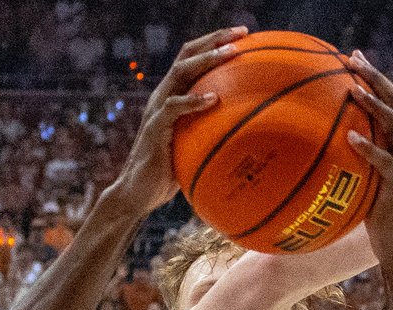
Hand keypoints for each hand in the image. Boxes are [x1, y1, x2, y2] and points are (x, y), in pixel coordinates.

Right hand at [111, 27, 246, 212]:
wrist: (138, 193)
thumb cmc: (171, 173)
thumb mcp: (196, 148)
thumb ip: (214, 134)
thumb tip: (253, 139)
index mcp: (173, 95)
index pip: (192, 58)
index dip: (214, 42)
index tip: (244, 34)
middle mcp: (163, 96)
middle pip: (186, 55)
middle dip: (214, 40)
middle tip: (242, 33)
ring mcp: (157, 110)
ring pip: (180, 72)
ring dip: (207, 60)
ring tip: (232, 54)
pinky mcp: (155, 128)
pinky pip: (174, 108)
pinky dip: (193, 101)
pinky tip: (214, 98)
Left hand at [346, 50, 392, 262]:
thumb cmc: (373, 217)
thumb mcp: (362, 183)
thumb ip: (349, 163)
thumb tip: (313, 150)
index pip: (391, 103)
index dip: (376, 78)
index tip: (354, 56)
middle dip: (376, 78)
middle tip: (354, 59)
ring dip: (375, 106)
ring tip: (354, 90)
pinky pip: (385, 162)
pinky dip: (368, 148)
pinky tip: (351, 137)